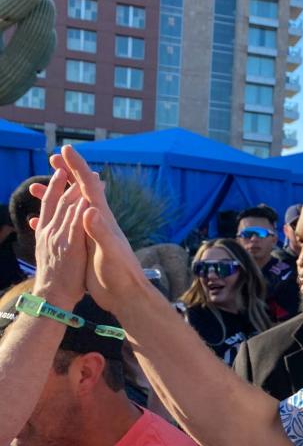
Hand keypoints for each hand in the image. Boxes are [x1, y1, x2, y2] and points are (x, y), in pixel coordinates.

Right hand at [29, 145, 145, 312]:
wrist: (126, 295)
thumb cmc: (120, 274)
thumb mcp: (109, 252)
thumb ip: (100, 231)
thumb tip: (89, 209)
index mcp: (102, 219)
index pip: (88, 186)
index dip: (77, 167)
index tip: (64, 150)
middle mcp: (98, 222)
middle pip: (79, 191)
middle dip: (65, 174)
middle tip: (51, 160)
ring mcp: (92, 234)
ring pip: (69, 208)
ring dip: (54, 196)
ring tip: (33, 189)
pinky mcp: (86, 246)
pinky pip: (65, 226)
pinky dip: (52, 220)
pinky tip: (39, 222)